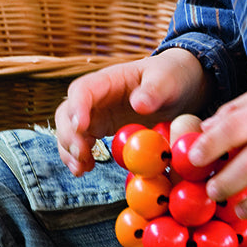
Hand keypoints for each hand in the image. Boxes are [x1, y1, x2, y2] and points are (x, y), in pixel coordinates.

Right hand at [54, 48, 209, 174]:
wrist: (178, 86)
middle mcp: (96, 96)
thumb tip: (138, 104)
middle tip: (82, 154)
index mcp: (110, 79)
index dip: (77, 107)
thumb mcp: (167, 80)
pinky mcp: (101, 128)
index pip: (82, 89)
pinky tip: (85, 169)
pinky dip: (79, 156)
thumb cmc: (171, 77)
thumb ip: (154, 90)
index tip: (81, 127)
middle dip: (68, 134)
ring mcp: (96, 113)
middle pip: (68, 112)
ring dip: (69, 149)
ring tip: (81, 169)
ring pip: (69, 129)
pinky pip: (81, 142)